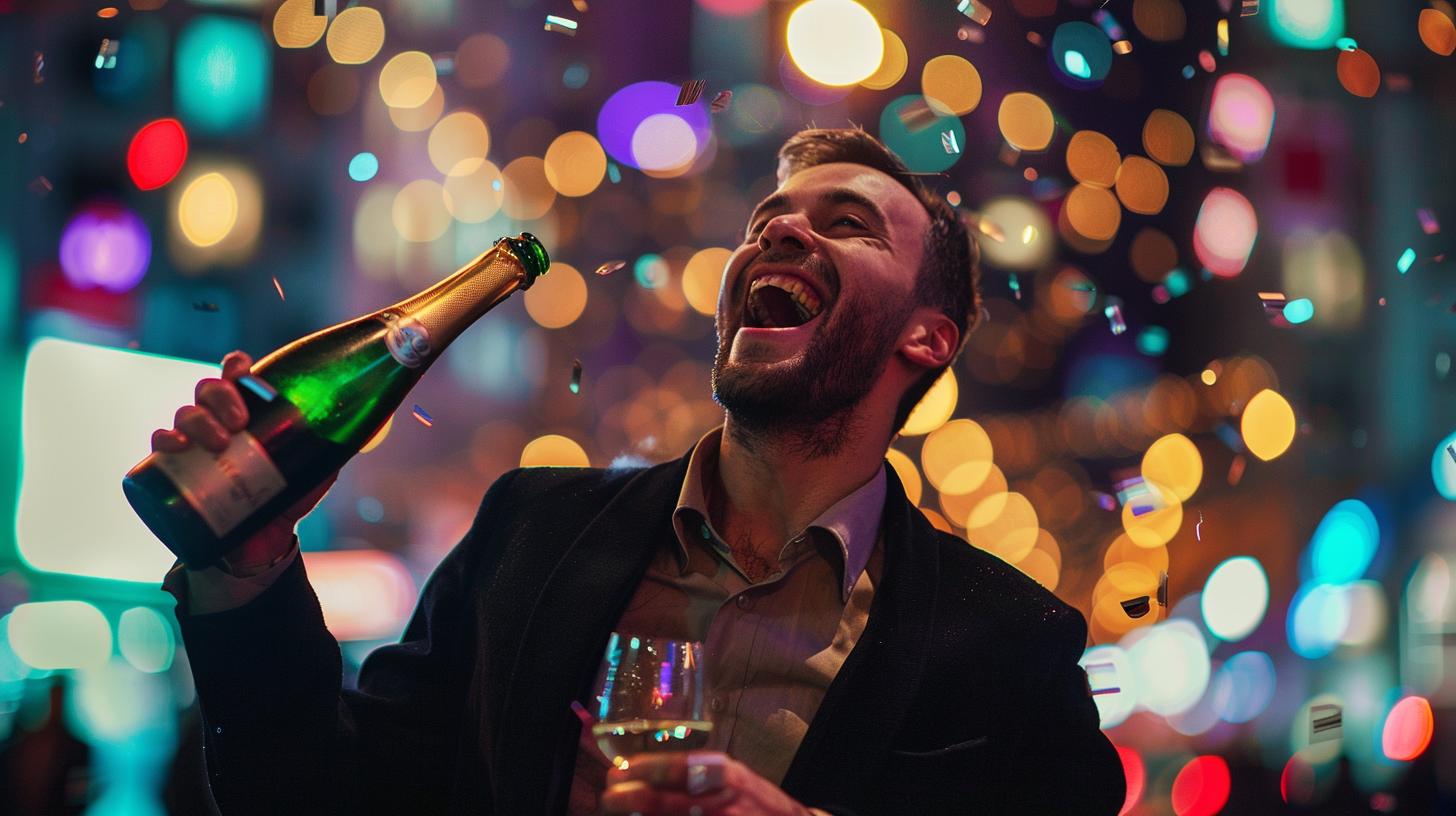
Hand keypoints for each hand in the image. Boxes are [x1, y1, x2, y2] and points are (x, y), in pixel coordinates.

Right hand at [150, 350, 336, 568]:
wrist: (264, 542)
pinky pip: (161, 445)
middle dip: (219, 397)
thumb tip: (376, 418)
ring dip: (197, 419)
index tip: (244, 374)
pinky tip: (174, 446)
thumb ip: (338, 442)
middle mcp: (220, 421)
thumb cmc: (289, 495)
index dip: (236, 367)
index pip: (237, 375)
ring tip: (220, 440)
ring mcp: (197, 444)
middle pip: (209, 390)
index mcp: (250, 411)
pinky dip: (165, 440)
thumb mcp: (318, 466)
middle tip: (239, 421)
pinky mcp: (177, 471)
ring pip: (186, 414)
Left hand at [600, 752, 818, 815]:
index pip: (672, 767)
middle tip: (609, 797)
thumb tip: (647, 773)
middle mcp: (717, 800)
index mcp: (723, 775)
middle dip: (623, 799)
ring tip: (617, 812)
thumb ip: (698, 774)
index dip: (639, 770)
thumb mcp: (734, 778)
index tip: (618, 771)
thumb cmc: (759, 806)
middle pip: (656, 800)